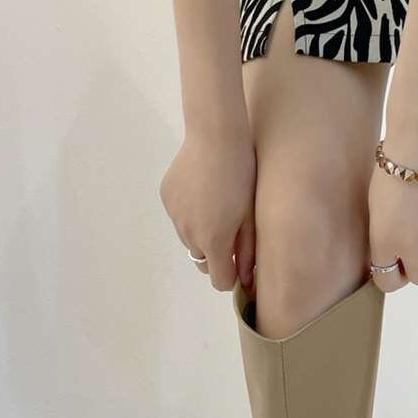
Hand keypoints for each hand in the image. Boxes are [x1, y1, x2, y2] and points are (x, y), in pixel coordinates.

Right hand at [160, 126, 256, 291]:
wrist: (216, 136)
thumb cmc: (243, 176)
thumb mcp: (250, 217)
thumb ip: (246, 253)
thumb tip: (246, 281)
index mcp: (214, 241)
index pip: (218, 281)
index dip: (230, 276)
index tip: (238, 264)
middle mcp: (190, 233)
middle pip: (202, 261)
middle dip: (216, 256)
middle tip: (230, 233)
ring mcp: (175, 216)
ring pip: (189, 241)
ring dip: (202, 235)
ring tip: (216, 209)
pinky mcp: (167, 199)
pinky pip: (179, 219)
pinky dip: (190, 216)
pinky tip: (202, 194)